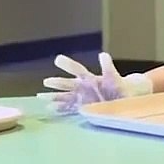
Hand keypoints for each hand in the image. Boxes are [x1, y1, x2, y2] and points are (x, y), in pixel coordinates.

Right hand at [38, 52, 153, 113]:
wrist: (123, 98)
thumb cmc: (119, 86)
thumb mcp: (114, 76)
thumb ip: (108, 67)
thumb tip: (103, 55)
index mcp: (89, 77)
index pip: (77, 69)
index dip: (68, 64)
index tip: (57, 59)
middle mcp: (82, 86)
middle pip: (68, 83)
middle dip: (57, 83)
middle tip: (46, 81)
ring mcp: (81, 97)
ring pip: (64, 96)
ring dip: (54, 96)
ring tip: (41, 96)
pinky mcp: (81, 107)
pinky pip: (68, 108)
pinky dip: (59, 108)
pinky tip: (49, 108)